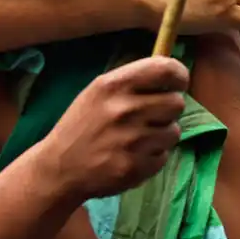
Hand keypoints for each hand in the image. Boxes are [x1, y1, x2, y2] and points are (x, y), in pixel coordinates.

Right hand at [49, 56, 189, 199]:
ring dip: (161, 135)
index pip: (166, 70)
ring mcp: (132, 141)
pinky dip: (152, 157)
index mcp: (114, 85)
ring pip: (174, 132)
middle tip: (151, 116)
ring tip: (137, 138)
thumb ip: (133, 81)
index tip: (178, 83)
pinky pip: (164, 156)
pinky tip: (131, 156)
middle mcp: (125, 110)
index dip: (179, 75)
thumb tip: (172, 72)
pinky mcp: (137, 167)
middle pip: (177, 103)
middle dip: (168, 109)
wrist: (60, 168)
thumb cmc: (82, 125)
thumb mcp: (99, 92)